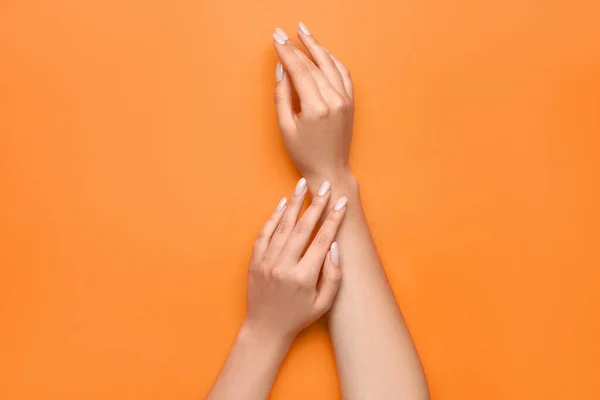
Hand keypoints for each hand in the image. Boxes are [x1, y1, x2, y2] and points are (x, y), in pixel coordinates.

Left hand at [244, 178, 346, 342]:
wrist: (265, 328)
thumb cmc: (298, 316)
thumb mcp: (323, 304)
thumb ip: (333, 276)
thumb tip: (335, 246)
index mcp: (303, 277)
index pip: (321, 240)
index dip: (333, 219)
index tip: (341, 202)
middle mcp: (283, 266)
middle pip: (302, 228)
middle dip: (316, 205)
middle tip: (325, 186)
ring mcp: (266, 262)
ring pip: (282, 226)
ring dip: (294, 204)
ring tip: (303, 185)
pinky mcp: (255, 261)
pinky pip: (264, 233)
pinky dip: (274, 217)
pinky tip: (283, 204)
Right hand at [273, 24, 354, 190]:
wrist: (331, 170)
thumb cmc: (305, 154)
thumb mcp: (286, 127)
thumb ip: (282, 95)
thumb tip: (282, 70)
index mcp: (316, 108)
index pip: (299, 70)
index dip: (287, 52)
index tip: (277, 37)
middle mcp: (334, 100)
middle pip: (314, 65)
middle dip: (297, 46)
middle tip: (284, 32)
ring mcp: (345, 100)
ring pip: (330, 65)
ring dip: (317, 47)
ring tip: (304, 32)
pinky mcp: (350, 102)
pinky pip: (343, 74)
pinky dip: (332, 60)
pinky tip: (322, 52)